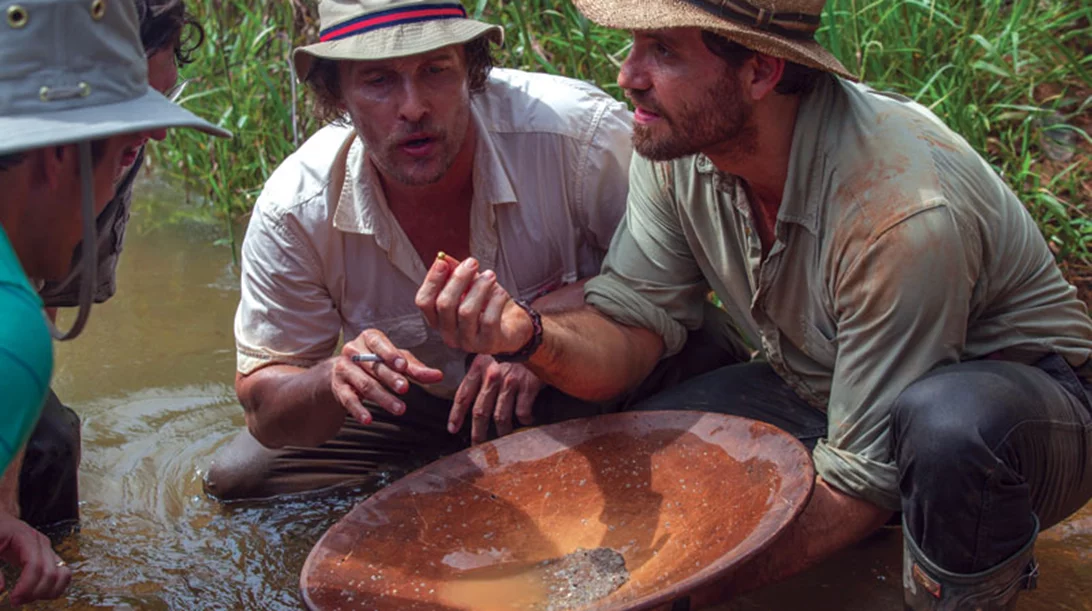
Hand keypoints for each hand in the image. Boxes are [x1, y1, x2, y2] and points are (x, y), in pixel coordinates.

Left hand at [0, 512, 70, 605]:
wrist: (0, 521)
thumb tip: (1, 589)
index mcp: (26, 537)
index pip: (36, 565)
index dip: (27, 586)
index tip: (13, 599)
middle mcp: (42, 543)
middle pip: (51, 572)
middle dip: (35, 592)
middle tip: (16, 601)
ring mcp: (48, 549)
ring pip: (62, 574)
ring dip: (49, 592)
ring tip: (29, 598)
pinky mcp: (49, 556)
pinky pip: (63, 573)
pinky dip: (55, 587)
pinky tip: (38, 593)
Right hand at [331, 329, 443, 425]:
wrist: (345, 371)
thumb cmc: (377, 361)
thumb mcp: (397, 362)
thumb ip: (416, 369)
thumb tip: (439, 376)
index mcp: (369, 338)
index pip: (379, 344)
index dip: (390, 354)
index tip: (402, 365)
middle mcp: (353, 350)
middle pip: (374, 366)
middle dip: (390, 378)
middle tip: (405, 389)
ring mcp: (343, 369)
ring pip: (364, 384)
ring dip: (382, 397)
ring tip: (400, 409)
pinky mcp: (338, 387)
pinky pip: (348, 399)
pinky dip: (359, 410)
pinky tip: (368, 419)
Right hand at [415, 255, 533, 354]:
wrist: (512, 325)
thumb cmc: (487, 305)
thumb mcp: (469, 286)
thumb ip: (454, 272)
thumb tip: (442, 258)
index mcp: (439, 320)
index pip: (424, 302)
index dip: (431, 281)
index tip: (442, 262)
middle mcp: (448, 334)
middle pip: (444, 304)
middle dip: (458, 279)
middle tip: (472, 263)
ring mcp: (467, 342)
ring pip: (466, 311)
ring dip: (479, 287)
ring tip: (490, 275)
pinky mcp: (487, 344)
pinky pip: (488, 320)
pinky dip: (495, 301)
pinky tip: (501, 293)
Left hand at [450, 355, 543, 443]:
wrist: (538, 338)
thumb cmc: (514, 349)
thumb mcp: (492, 354)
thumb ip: (481, 372)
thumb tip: (472, 396)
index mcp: (480, 366)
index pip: (463, 394)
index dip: (456, 414)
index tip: (453, 429)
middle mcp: (493, 375)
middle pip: (480, 411)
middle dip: (477, 432)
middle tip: (477, 446)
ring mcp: (511, 381)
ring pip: (500, 416)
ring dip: (501, 432)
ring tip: (503, 439)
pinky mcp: (529, 385)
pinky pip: (522, 412)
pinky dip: (524, 420)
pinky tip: (527, 420)